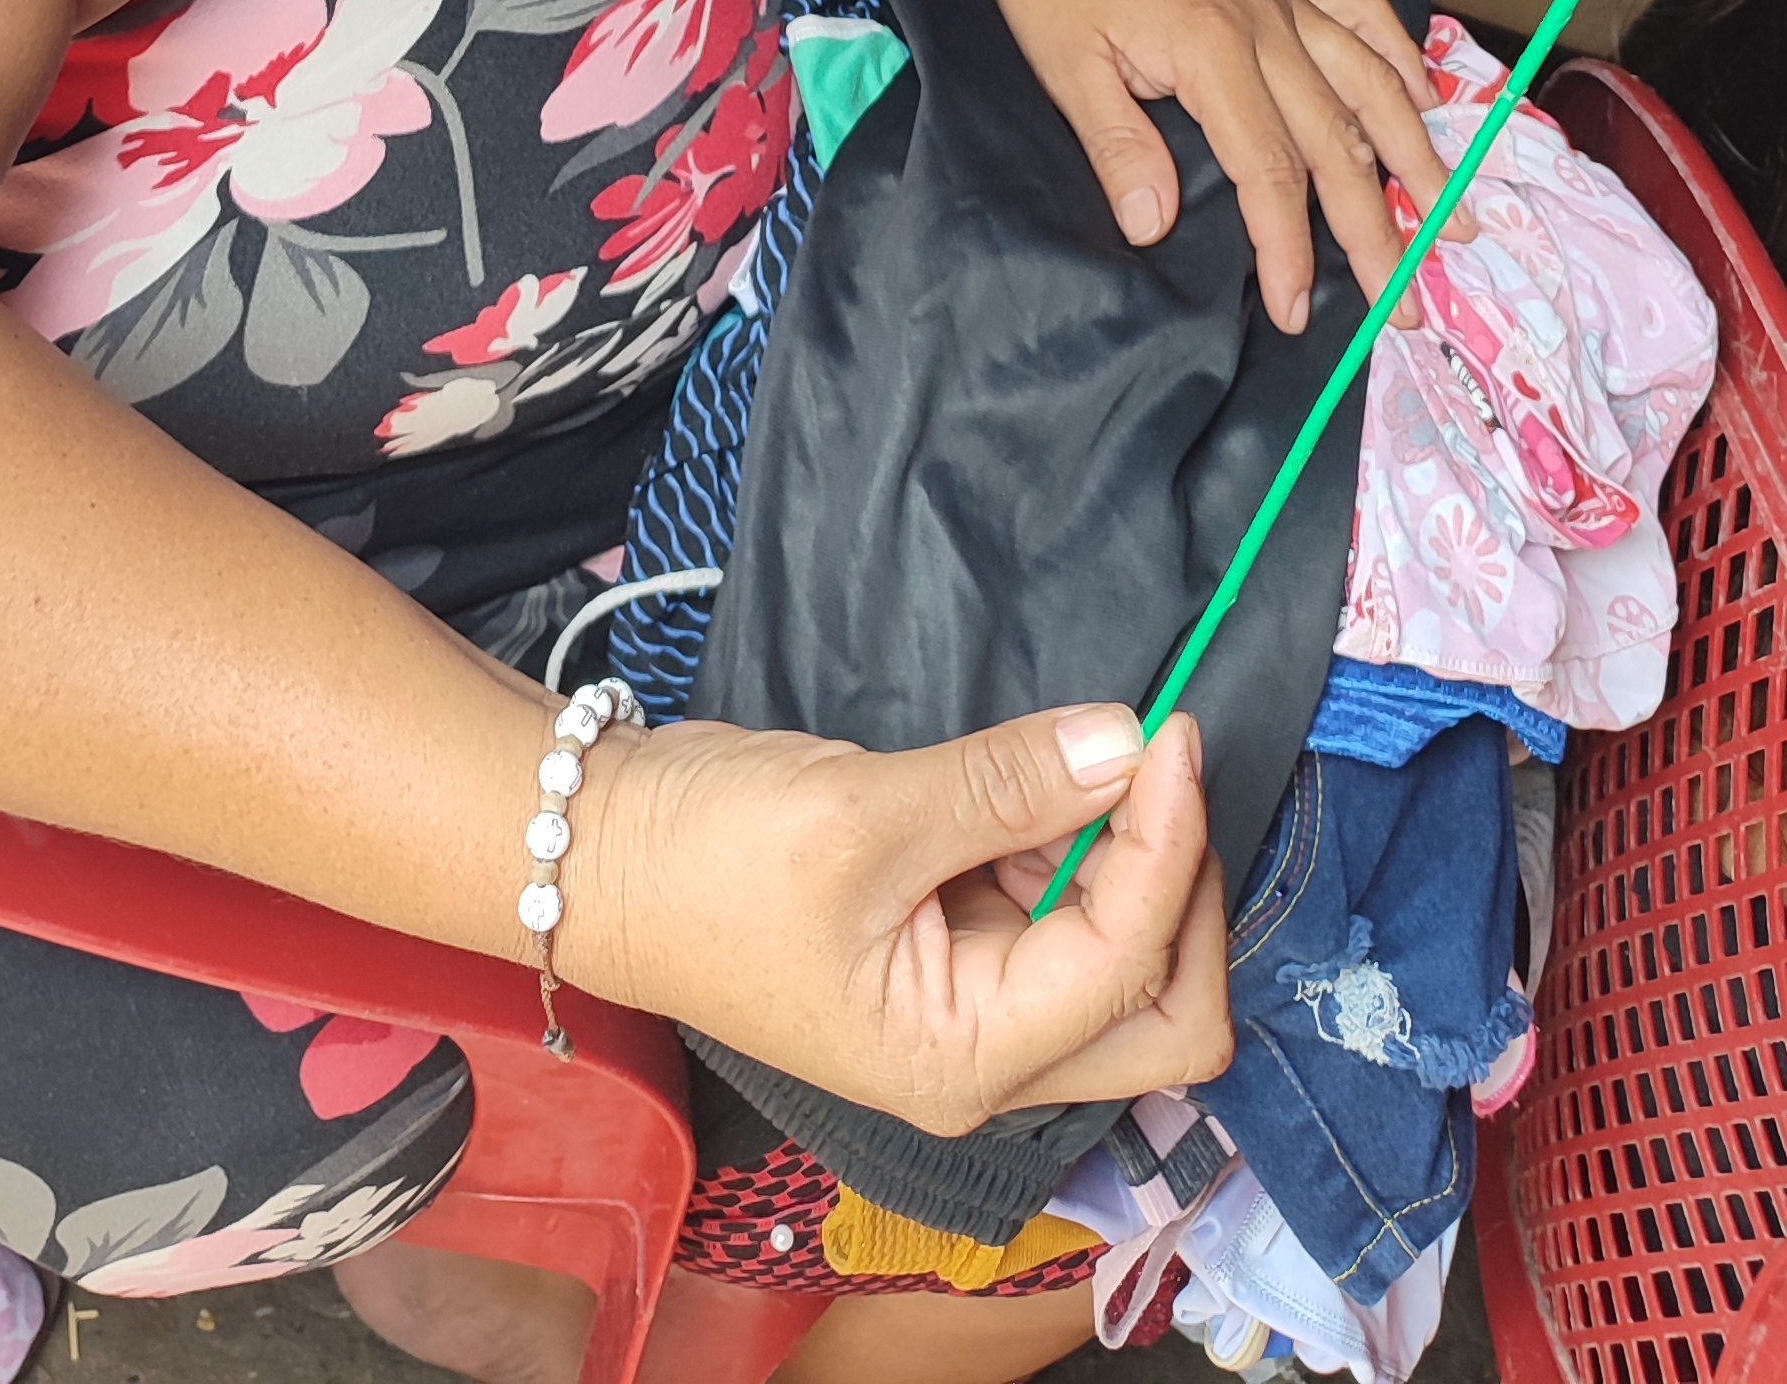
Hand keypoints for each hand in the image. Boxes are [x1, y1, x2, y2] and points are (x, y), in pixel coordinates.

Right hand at [577, 701, 1228, 1136]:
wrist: (601, 853)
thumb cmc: (709, 859)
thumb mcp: (861, 812)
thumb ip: (1006, 782)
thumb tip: (1127, 743)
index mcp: (965, 1058)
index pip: (1128, 966)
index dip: (1168, 845)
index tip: (1168, 730)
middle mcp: (986, 1053)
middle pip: (1161, 1010)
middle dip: (1185, 889)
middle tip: (1162, 763)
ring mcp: (972, 1002)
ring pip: (1122, 952)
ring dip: (1132, 853)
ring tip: (1094, 752)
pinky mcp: (953, 945)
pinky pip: (1057, 905)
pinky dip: (1078, 840)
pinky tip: (1048, 776)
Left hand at [977, 0, 1444, 331]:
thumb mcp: (1067, 73)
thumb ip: (1119, 149)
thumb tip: (1154, 228)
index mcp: (1211, 48)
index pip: (1269, 169)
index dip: (1288, 246)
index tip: (1295, 308)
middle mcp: (1265, 20)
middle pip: (1339, 140)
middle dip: (1375, 229)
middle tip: (1402, 302)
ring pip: (1373, 82)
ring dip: (1417, 156)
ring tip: (1449, 218)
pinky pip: (1364, 12)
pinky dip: (1404, 56)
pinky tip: (1429, 99)